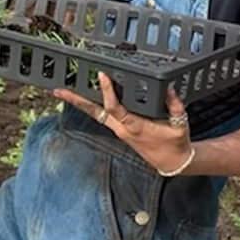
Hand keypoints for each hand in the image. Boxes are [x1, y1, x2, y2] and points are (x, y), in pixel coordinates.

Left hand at [54, 77, 190, 173]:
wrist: (172, 163)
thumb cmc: (175, 144)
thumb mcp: (180, 123)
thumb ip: (175, 105)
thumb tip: (168, 88)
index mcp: (135, 127)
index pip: (116, 108)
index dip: (108, 92)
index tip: (102, 76)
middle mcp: (122, 129)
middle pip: (95, 112)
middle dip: (76, 101)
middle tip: (58, 90)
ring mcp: (119, 131)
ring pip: (96, 114)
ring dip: (79, 103)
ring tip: (63, 91)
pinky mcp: (120, 131)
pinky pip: (102, 116)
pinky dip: (92, 106)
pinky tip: (84, 98)